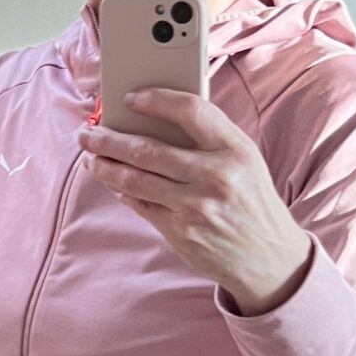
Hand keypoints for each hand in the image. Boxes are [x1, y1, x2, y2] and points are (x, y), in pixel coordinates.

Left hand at [78, 91, 313, 313]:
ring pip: (135, 179)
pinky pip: (140, 205)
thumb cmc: (251, 200)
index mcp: (236, 150)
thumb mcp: (244, 162)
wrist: (269, 257)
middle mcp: (216, 176)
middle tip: (87, 133)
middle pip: (148, 150)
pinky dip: (122, 192)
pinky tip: (114, 183)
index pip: (192, 111)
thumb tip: (151, 121)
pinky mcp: (180, 232)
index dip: (157, 100)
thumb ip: (209, 140)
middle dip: (109, 140)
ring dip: (104, 166)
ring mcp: (196, 206)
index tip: (130, 98)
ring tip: (90, 157)